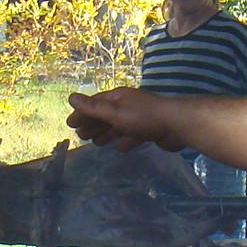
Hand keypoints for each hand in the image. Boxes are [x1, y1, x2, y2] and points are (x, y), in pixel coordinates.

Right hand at [66, 88, 181, 151]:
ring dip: (106, 133)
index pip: (95, 103)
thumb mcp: (114, 112)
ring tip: (96, 143)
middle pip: (106, 114)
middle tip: (80, 136)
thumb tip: (71, 97)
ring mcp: (140, 118)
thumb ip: (93, 107)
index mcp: (119, 98)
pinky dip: (125, 141)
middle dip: (93, 124)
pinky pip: (133, 135)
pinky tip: (120, 149)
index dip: (82, 113)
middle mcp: (128, 105)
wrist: (176, 124)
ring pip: (119, 125)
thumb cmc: (143, 117)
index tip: (70, 124)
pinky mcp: (151, 130)